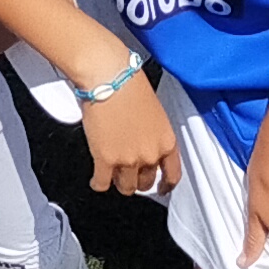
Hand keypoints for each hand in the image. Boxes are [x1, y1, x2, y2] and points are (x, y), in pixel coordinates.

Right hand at [75, 65, 182, 198]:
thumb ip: (153, 134)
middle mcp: (150, 155)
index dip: (165, 186)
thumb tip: (143, 142)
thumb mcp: (155, 113)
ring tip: (112, 174)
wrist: (109, 78)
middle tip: (129, 173)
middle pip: (146, 183)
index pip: (173, 175)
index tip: (161, 189)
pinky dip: (98, 183)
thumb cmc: (131, 86)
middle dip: (138, 180)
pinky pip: (102, 184)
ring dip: (119, 182)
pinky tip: (96, 180)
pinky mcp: (105, 160)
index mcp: (167, 142)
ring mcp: (128, 160)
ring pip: (125, 187)